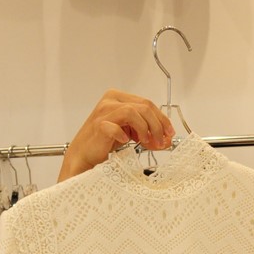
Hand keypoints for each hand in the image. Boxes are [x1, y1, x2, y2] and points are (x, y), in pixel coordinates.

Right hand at [58, 89, 175, 181]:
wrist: (84, 155)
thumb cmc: (103, 143)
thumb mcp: (129, 134)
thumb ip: (146, 132)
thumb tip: (166, 139)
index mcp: (119, 98)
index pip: (147, 103)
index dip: (162, 119)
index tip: (169, 133)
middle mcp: (111, 101)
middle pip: (144, 106)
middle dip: (157, 125)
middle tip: (161, 141)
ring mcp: (104, 112)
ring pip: (133, 112)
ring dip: (144, 129)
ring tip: (146, 143)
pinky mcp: (98, 125)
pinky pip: (115, 127)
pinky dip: (123, 135)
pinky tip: (125, 142)